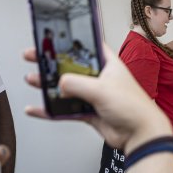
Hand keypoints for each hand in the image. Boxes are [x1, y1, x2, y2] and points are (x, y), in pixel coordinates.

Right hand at [24, 44, 172, 153]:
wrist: (140, 135)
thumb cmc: (133, 108)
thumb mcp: (101, 90)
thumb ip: (77, 84)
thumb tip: (60, 83)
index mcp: (108, 64)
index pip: (87, 47)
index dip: (71, 41)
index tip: (53, 37)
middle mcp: (100, 78)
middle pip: (71, 66)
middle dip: (52, 62)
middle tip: (34, 56)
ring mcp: (94, 96)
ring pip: (66, 88)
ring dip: (49, 85)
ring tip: (32, 79)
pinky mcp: (90, 113)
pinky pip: (66, 110)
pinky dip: (51, 110)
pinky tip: (37, 109)